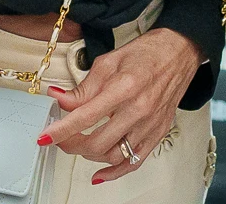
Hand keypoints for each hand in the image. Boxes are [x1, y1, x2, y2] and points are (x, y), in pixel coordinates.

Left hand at [39, 28, 200, 184]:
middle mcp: (139, 109)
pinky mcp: (158, 133)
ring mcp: (150, 124)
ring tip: (80, 145)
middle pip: (97, 142)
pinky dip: (114, 172)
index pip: (85, 117)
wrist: (179, 52)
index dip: (61, 130)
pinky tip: (100, 174)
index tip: (46, 137)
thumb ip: (84, 87)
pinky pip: (134, 162)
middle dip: (71, 144)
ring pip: (113, 156)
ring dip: (90, 155)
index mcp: (125, 87)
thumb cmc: (147, 53)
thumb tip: (60, 100)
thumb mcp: (109, 62)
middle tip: (60, 138)